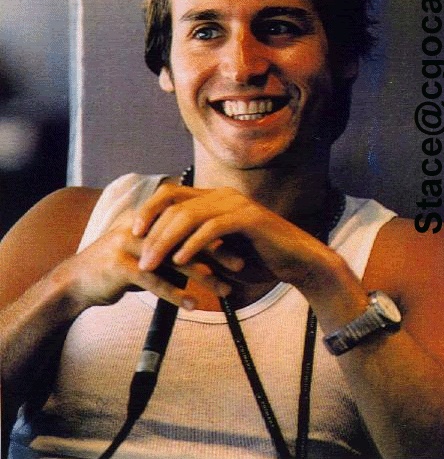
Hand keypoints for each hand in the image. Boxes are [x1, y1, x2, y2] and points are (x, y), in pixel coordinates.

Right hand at [59, 206, 233, 311]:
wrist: (77, 281)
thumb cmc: (118, 268)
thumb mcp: (148, 254)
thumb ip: (174, 250)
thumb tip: (209, 258)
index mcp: (151, 218)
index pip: (190, 222)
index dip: (216, 234)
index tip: (241, 247)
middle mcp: (142, 226)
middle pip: (187, 237)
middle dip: (217, 252)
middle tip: (241, 265)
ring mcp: (130, 244)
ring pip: (175, 259)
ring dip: (203, 277)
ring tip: (225, 290)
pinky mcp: (120, 265)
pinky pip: (154, 281)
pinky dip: (175, 294)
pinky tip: (193, 305)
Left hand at [133, 182, 343, 294]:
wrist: (296, 262)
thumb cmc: (257, 258)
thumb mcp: (219, 252)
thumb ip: (194, 246)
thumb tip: (160, 253)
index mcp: (214, 198)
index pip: (172, 194)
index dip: (149, 210)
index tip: (132, 232)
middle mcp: (223, 195)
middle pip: (175, 205)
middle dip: (153, 233)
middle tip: (140, 258)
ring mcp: (236, 204)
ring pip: (189, 216)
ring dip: (167, 241)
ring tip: (152, 263)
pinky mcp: (249, 218)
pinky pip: (213, 229)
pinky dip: (193, 245)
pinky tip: (180, 260)